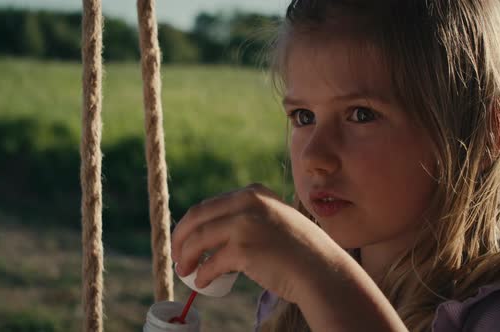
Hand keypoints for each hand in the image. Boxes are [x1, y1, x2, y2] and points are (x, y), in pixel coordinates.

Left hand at [170, 183, 344, 302]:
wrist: (322, 269)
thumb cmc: (300, 251)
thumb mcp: (274, 221)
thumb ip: (247, 220)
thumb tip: (211, 237)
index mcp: (254, 193)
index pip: (209, 205)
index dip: (191, 224)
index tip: (185, 239)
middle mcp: (247, 202)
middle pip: (197, 217)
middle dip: (181, 237)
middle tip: (177, 255)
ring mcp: (245, 224)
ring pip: (198, 239)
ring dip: (186, 256)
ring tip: (184, 271)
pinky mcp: (244, 248)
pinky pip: (211, 263)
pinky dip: (202, 274)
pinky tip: (202, 282)